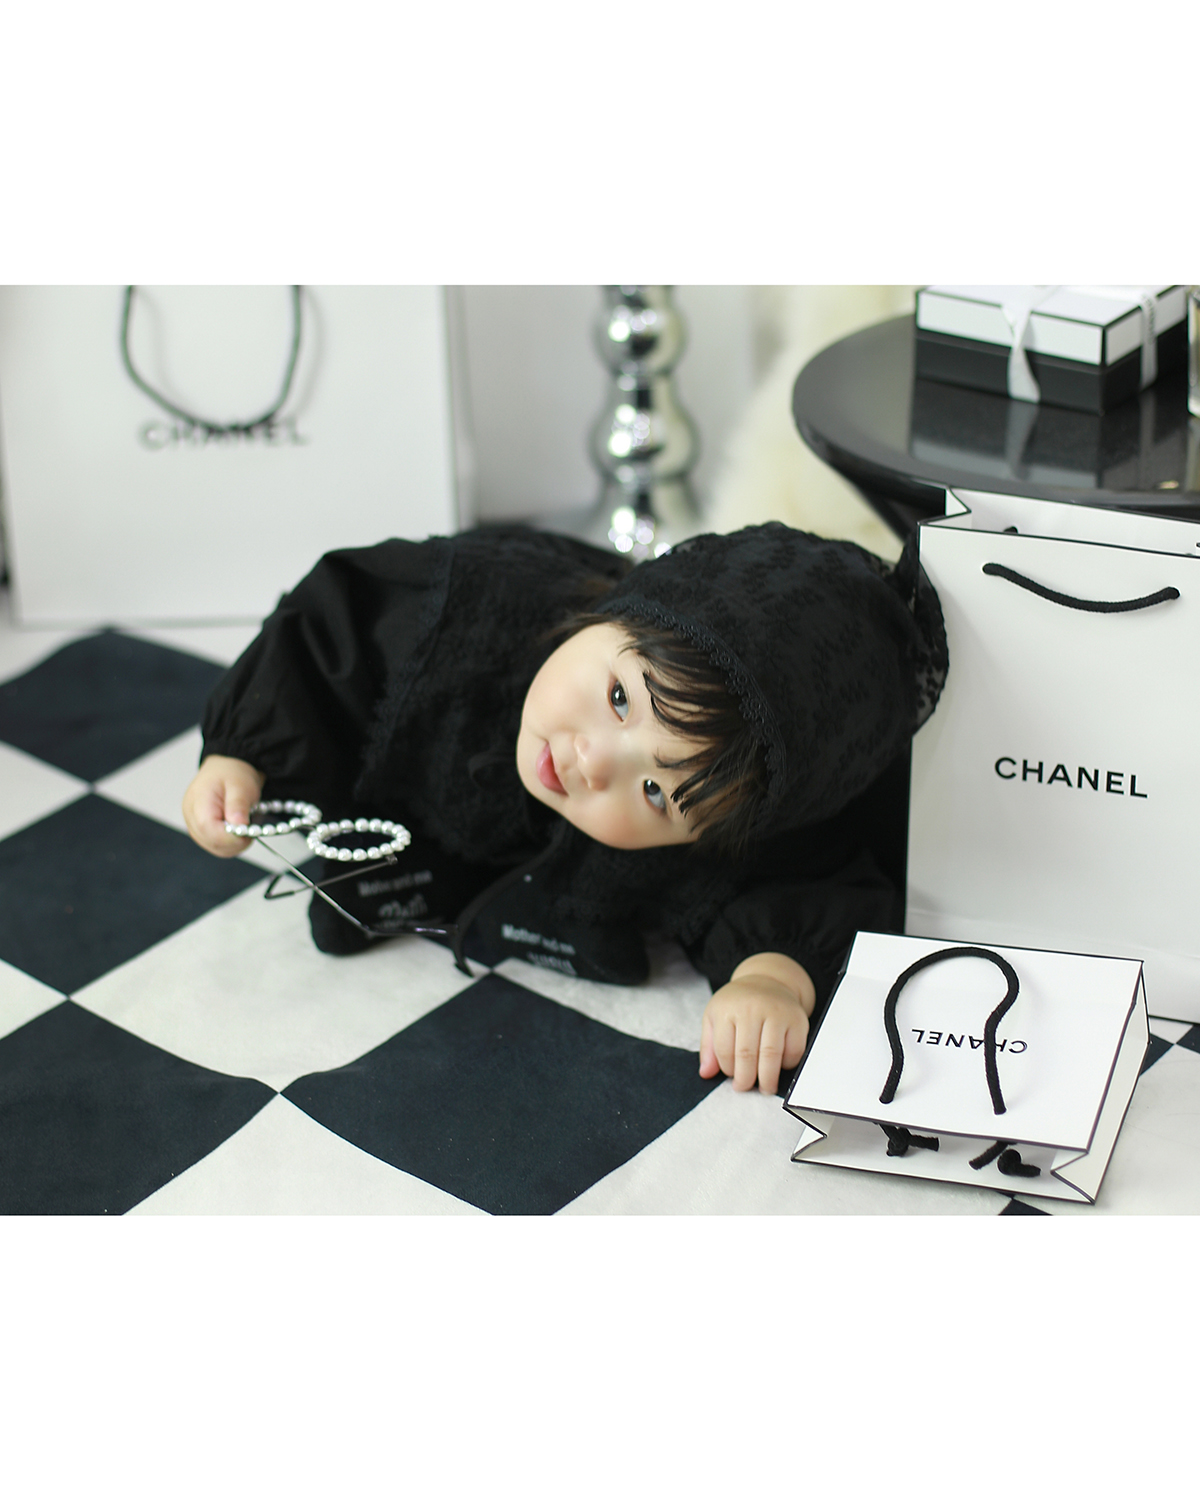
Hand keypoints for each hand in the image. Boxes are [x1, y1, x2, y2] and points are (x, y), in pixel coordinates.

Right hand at [182, 755, 266, 856]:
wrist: (227, 767)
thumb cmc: (231, 773)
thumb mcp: (240, 784)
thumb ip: (238, 805)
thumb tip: (238, 826)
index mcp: (197, 802)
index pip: (209, 830)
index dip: (230, 837)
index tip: (248, 833)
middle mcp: (191, 816)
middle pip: (211, 842)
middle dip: (234, 842)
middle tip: (250, 831)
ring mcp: (194, 824)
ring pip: (214, 847)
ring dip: (233, 844)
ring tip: (245, 829)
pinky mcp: (201, 829)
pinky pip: (215, 845)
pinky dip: (229, 843)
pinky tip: (237, 832)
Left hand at [699, 952, 815, 1094]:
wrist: (768, 980)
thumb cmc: (738, 1003)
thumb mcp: (714, 1017)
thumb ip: (708, 1046)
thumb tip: (706, 1073)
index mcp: (727, 1009)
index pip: (725, 1051)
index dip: (728, 1070)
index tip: (731, 1078)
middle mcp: (752, 1008)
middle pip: (747, 1055)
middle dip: (746, 1079)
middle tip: (746, 1088)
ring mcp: (777, 1012)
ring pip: (771, 1056)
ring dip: (767, 1079)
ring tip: (764, 1088)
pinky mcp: (797, 1019)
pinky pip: (794, 1051)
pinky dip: (787, 1065)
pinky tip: (779, 1067)